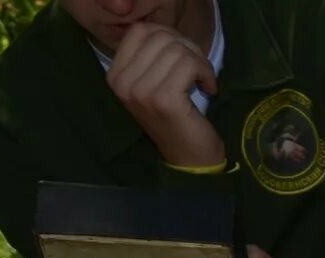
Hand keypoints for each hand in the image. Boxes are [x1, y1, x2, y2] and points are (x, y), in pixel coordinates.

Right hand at [106, 24, 222, 168]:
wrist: (190, 160)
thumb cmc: (177, 120)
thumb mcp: (155, 84)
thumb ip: (153, 56)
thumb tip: (167, 31)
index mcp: (115, 75)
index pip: (140, 31)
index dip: (169, 36)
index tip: (184, 57)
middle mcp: (122, 82)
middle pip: (160, 36)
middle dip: (188, 48)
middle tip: (199, 70)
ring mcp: (141, 91)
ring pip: (177, 49)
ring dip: (200, 62)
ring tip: (203, 81)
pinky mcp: (164, 100)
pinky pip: (189, 65)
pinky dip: (206, 73)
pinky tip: (209, 89)